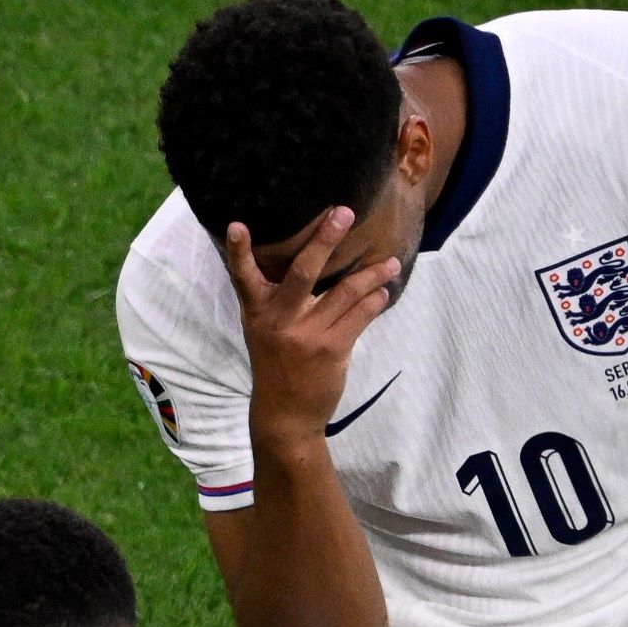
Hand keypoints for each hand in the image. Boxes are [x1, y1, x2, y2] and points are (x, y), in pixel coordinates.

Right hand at [223, 208, 398, 446]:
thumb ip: (275, 301)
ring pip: (344, 293)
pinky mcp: (331, 350)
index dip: (239, 251)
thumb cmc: (276, 364)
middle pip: (303, 272)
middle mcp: (279, 320)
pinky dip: (374, 301)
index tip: (237, 224)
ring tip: (390, 261)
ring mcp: (306, 335)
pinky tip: (384, 292)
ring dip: (371, 274)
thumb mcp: (263, 331)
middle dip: (324, 240)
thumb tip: (308, 264)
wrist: (285, 414)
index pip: (243, 276)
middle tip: (343, 212)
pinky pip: (359, 317)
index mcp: (258, 312)